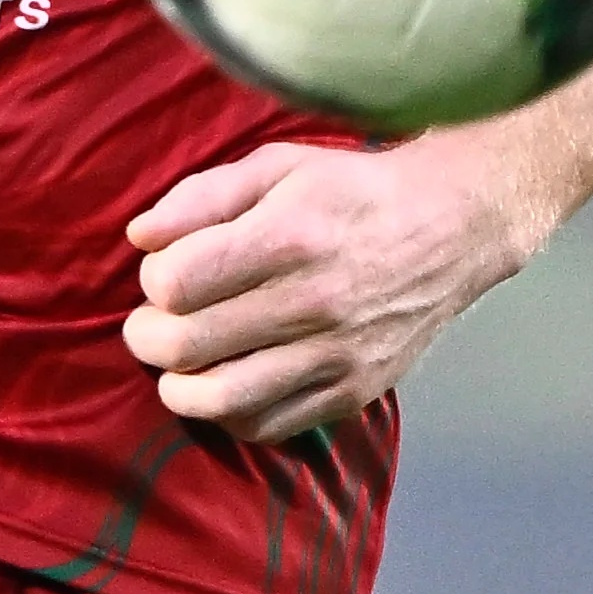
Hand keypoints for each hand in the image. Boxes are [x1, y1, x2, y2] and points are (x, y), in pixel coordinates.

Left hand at [122, 136, 538, 440]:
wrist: (453, 228)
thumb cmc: (351, 192)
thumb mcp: (277, 167)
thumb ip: (201, 197)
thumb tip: (139, 238)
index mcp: (289, 236)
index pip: (177, 282)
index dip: (153, 280)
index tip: (166, 272)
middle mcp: (314, 302)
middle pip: (186, 345)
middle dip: (146, 336)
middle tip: (152, 323)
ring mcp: (336, 354)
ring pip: (218, 400)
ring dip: (176, 385)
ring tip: (178, 363)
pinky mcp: (351, 391)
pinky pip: (265, 426)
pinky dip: (228, 413)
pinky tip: (226, 382)